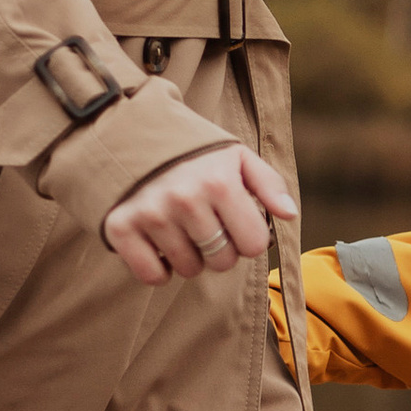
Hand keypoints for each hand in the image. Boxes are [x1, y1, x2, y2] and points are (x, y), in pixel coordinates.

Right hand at [102, 143, 296, 284]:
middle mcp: (185, 199)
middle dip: (219, 249)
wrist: (131, 135)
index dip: (248, 237)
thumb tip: (289, 215)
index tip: (234, 222)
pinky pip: (152, 276)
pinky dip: (157, 269)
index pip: (254, 245)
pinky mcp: (121, 226)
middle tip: (205, 225)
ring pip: (189, 270)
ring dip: (189, 257)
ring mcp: (151, 214)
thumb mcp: (237, 157)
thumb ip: (269, 184)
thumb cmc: (194, 154)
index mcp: (219, 182)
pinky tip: (158, 244)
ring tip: (180, 228)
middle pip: (223, 262)